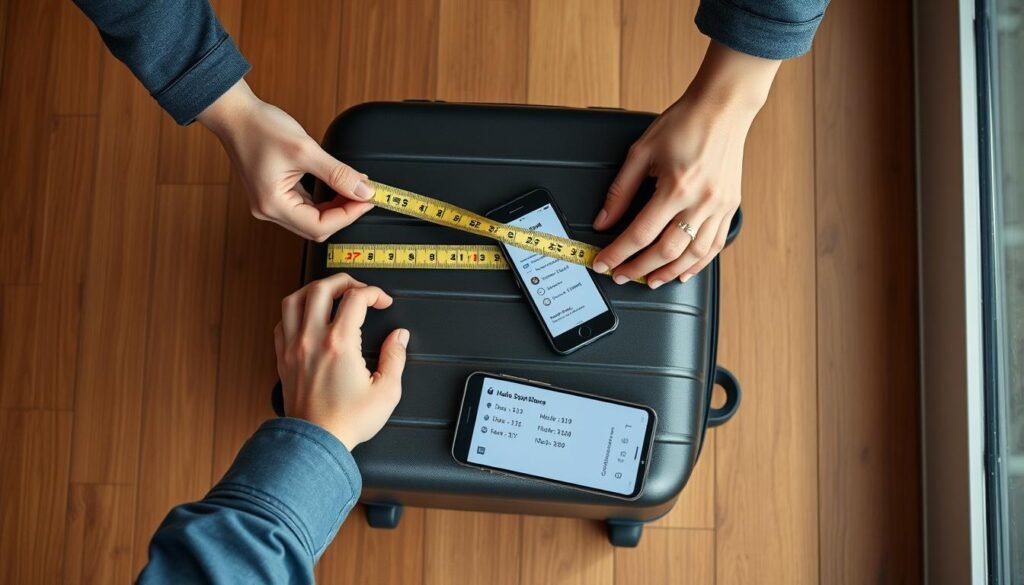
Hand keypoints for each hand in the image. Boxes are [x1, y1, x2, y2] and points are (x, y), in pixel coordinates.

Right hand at [197, 79, 375, 240]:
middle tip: (364, 194)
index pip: (319, 226)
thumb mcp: (305, 149)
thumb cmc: (260, 127)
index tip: (367, 200)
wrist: (236, 115)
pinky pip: (305, 207)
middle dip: (344, 213)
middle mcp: (269, 210)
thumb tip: (363, 190)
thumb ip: (338, 173)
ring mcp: (270, 204)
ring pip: (312, 219)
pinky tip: (337, 188)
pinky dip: (324, 201)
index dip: (348, 215)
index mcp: (273, 204)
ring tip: (354, 189)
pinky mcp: (275, 196)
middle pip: (316, 228)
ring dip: (336, 208)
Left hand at [273, 273, 409, 449]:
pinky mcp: (283, 358)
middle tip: (359, 287)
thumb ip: (395, 358)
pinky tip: (308, 316)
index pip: (356, 298)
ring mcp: (294, 347)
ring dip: (315, 289)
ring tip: (330, 292)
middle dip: (345, 280)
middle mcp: (312, 339)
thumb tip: (399, 337)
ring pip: (295, 299)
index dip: (375, 293)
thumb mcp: (386, 391)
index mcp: (339, 344)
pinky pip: (282, 322)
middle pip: (322, 288)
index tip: (383, 302)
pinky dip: (295, 311)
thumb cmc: (347, 421)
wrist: (316, 442)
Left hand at [591, 42, 780, 288]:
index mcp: (677, 187)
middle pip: (666, 252)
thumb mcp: (641, 152)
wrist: (722, 108)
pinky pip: (714, 246)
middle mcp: (701, 201)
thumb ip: (620, 191)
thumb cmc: (684, 123)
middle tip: (621, 275)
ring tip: (649, 280)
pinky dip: (697, 264)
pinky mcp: (730, 207)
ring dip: (668, 273)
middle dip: (638, 269)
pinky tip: (683, 272)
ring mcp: (720, 207)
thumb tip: (604, 220)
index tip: (604, 263)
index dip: (618, 254)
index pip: (640, 234)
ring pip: (693, 255)